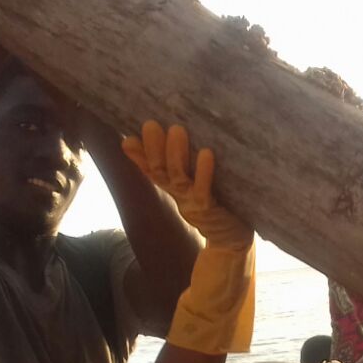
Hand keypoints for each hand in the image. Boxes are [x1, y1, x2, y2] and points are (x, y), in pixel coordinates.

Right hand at [121, 121, 252, 250]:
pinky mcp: (210, 209)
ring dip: (175, 154)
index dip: (139, 154)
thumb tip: (142, 143)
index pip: (150, 168)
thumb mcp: (189, 183)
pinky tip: (206, 153)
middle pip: (160, 171)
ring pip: (178, 178)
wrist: (232, 237)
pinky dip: (204, 172)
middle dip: (154, 148)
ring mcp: (193, 202)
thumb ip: (173, 164)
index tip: (130, 138)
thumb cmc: (213, 204)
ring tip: (176, 130)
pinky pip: (203, 190)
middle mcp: (179, 194)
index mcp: (173, 186)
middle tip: (151, 125)